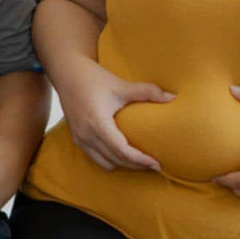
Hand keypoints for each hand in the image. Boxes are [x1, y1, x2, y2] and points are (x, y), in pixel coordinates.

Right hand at [58, 59, 174, 170]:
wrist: (67, 73)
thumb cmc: (94, 78)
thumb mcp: (121, 85)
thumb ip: (147, 92)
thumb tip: (172, 98)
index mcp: (97, 123)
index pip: (122, 151)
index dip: (140, 160)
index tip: (156, 163)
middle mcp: (86, 135)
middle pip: (115, 160)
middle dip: (136, 165)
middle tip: (155, 165)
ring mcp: (79, 138)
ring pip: (105, 163)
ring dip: (123, 165)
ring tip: (141, 161)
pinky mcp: (77, 138)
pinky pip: (96, 157)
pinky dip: (111, 159)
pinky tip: (124, 154)